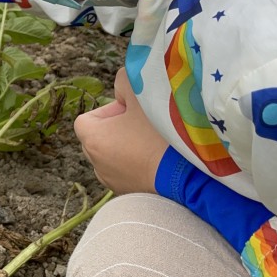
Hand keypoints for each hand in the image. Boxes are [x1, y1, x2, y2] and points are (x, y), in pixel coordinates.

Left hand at [74, 68, 168, 193]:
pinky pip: (130, 172)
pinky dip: (142, 164)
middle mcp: (96, 164)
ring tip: (157, 142)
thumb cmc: (160, 133)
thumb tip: (121, 91)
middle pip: (101, 137)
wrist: (189, 177)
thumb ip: (124, 81)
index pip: (87, 119)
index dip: (109, 110)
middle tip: (147, 124)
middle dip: (120, 128)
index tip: (133, 112)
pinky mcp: (132, 195)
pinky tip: (163, 158)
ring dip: (132, 147)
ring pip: (116, 156)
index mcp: (92, 140)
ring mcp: (114, 183)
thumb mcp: (141, 93)